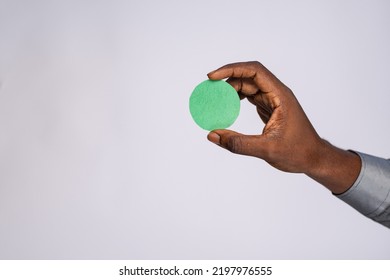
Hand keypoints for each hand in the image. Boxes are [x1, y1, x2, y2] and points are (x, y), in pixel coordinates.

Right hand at [207, 61, 360, 193]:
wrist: (314, 158)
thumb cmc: (298, 152)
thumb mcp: (266, 149)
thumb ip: (238, 143)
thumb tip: (212, 135)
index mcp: (280, 96)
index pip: (254, 72)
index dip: (232, 70)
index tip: (212, 77)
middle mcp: (276, 93)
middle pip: (248, 77)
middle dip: (226, 80)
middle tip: (208, 91)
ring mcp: (272, 100)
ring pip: (248, 86)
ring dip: (230, 90)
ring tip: (214, 99)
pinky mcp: (269, 108)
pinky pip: (249, 97)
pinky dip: (235, 100)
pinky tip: (226, 107)